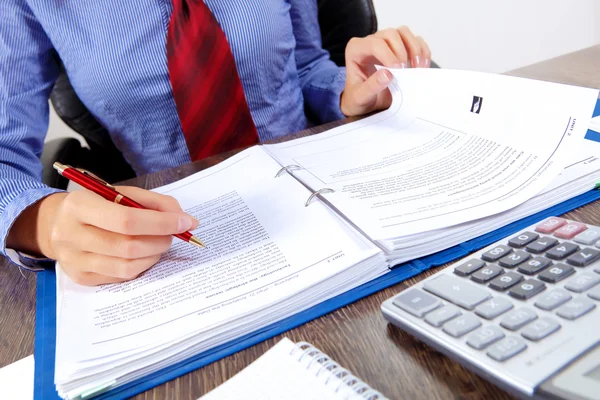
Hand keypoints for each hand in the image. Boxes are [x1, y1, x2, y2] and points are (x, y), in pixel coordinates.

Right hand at [7, 187, 197, 285]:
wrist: (55, 224)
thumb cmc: (96, 205)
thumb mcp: (119, 192)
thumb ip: (152, 202)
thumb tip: (184, 219)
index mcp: (79, 206)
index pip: (127, 220)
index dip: (161, 223)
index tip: (186, 222)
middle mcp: (71, 235)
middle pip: (128, 246)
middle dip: (161, 240)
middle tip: (175, 234)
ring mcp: (73, 260)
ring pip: (127, 266)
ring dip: (155, 255)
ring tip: (161, 243)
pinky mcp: (80, 278)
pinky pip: (121, 276)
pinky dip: (142, 265)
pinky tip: (145, 254)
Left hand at [340, 26, 430, 116]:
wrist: (367, 101)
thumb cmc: (360, 97)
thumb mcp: (361, 97)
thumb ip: (371, 86)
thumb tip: (387, 74)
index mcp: (355, 50)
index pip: (374, 43)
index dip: (388, 55)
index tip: (397, 72)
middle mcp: (370, 41)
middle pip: (390, 34)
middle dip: (402, 52)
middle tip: (405, 72)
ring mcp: (386, 42)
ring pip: (403, 32)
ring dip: (415, 48)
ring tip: (418, 68)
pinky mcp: (399, 47)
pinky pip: (414, 40)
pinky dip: (422, 51)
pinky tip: (422, 67)